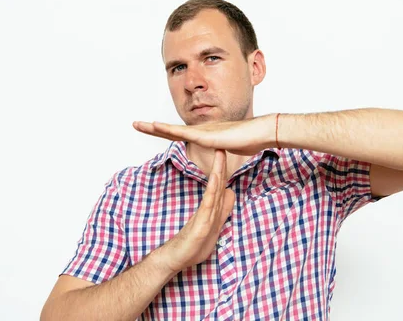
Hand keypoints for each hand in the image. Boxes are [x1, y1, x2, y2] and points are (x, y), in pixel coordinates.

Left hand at [132, 114, 276, 155]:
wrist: (259, 133)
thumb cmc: (248, 141)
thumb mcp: (230, 151)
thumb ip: (222, 154)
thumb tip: (220, 160)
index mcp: (203, 135)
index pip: (178, 134)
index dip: (163, 131)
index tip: (149, 129)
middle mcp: (199, 131)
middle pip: (170, 129)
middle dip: (152, 127)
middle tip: (135, 124)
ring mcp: (201, 132)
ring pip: (172, 129)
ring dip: (153, 127)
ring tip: (137, 124)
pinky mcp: (205, 136)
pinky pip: (182, 133)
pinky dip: (168, 129)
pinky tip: (156, 126)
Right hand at [157, 150, 234, 272]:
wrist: (173, 259)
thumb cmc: (191, 245)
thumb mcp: (213, 226)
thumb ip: (222, 211)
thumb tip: (230, 193)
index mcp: (210, 208)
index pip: (219, 184)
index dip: (223, 169)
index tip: (226, 153)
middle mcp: (206, 208)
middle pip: (216, 182)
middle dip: (221, 164)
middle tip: (222, 144)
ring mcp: (203, 215)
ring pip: (213, 189)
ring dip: (218, 171)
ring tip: (220, 154)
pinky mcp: (200, 224)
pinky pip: (208, 204)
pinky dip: (213, 190)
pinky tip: (217, 180)